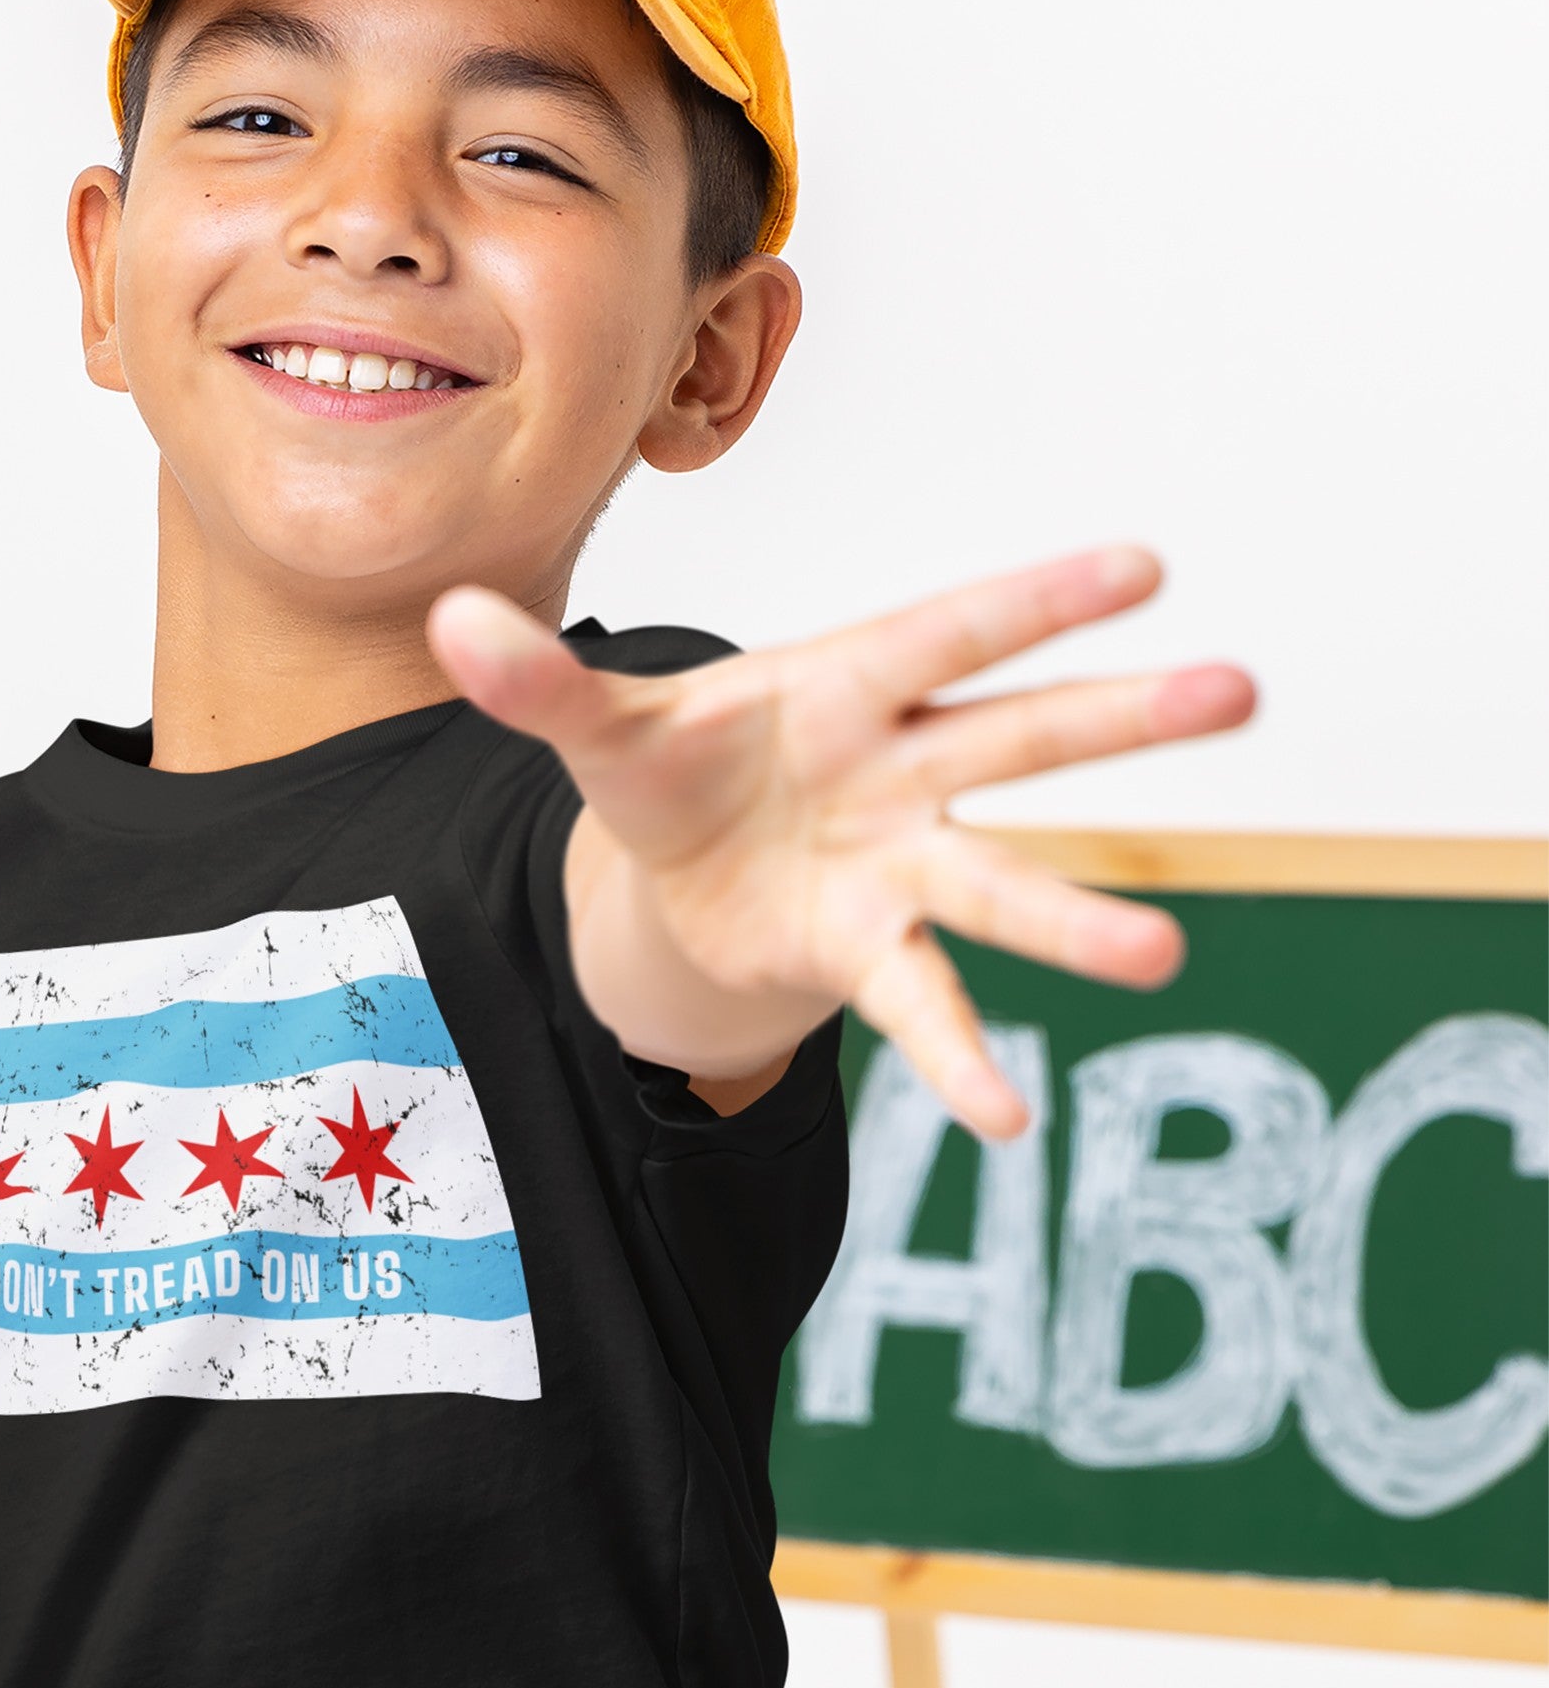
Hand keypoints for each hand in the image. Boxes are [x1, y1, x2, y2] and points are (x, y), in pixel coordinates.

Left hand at [426, 548, 1254, 1138]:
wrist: (677, 870)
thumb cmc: (671, 769)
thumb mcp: (600, 731)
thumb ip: (537, 684)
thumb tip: (447, 619)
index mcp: (844, 683)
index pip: (946, 631)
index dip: (1034, 601)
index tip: (1145, 565)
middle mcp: (899, 768)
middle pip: (1016, 737)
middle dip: (1119, 717)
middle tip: (1241, 692)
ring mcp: (900, 864)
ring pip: (998, 882)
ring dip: (1075, 918)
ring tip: (1163, 953)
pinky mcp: (872, 949)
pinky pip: (924, 1003)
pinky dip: (956, 1057)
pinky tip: (1005, 1122)